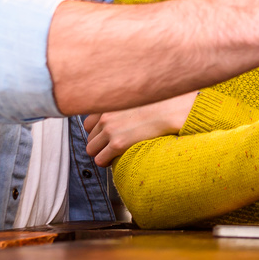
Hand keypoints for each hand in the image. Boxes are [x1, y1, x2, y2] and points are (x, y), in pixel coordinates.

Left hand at [83, 90, 198, 165]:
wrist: (170, 111)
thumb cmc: (160, 104)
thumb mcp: (136, 97)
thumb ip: (124, 104)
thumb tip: (126, 114)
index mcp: (108, 104)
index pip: (88, 123)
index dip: (98, 132)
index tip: (108, 136)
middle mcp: (105, 116)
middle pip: (90, 137)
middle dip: (100, 144)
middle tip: (113, 148)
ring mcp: (109, 130)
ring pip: (91, 150)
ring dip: (101, 153)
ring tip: (114, 155)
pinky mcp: (117, 143)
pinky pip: (100, 160)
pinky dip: (106, 162)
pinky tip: (116, 160)